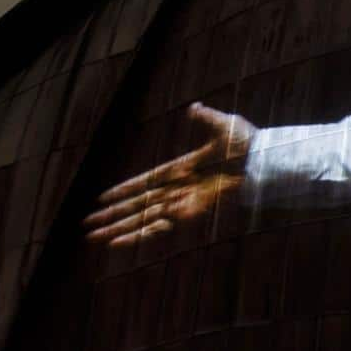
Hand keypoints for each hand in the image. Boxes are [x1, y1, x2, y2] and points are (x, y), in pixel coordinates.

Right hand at [84, 103, 256, 248]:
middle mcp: (176, 190)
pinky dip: (138, 236)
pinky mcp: (188, 216)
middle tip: (86, 226)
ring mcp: (181, 204)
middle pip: (136, 206)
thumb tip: (194, 107)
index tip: (102, 198)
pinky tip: (118, 244)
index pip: (145, 182)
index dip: (124, 190)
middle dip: (111, 217)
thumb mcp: (224, 126)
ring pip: (142, 221)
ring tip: (93, 239)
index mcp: (180, 169)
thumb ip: (206, 118)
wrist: (263, 162)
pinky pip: (158, 229)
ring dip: (117, 231)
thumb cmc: (247, 144)